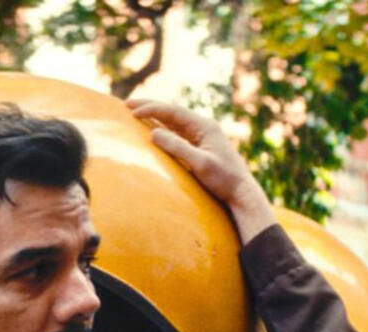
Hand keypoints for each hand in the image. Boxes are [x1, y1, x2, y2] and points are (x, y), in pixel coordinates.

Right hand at [127, 99, 275, 242]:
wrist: (241, 192)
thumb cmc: (223, 179)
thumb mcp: (199, 163)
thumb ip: (177, 147)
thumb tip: (153, 133)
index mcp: (204, 126)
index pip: (173, 112)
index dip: (151, 109)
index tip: (132, 110)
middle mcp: (203, 127)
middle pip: (172, 112)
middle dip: (150, 107)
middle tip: (127, 103)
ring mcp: (201, 136)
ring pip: (173, 121)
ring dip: (154, 116)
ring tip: (135, 112)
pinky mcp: (200, 146)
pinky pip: (177, 132)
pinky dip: (162, 128)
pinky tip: (152, 128)